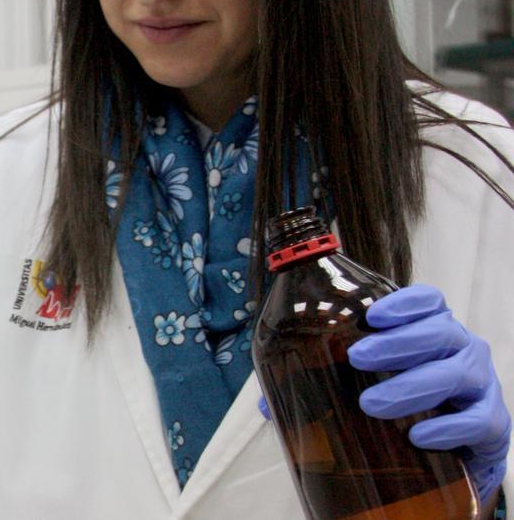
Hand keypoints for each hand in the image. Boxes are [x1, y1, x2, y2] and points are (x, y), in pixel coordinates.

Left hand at [348, 284, 510, 503]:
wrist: (451, 458)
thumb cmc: (405, 409)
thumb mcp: (370, 385)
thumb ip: (327, 380)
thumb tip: (268, 397)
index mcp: (432, 331)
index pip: (429, 302)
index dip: (404, 303)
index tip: (370, 315)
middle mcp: (462, 350)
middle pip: (440, 332)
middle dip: (397, 342)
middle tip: (357, 356)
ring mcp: (482, 385)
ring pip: (456, 374)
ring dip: (412, 386)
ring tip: (371, 403)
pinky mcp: (492, 424)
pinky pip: (478, 421)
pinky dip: (448, 427)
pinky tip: (418, 435)